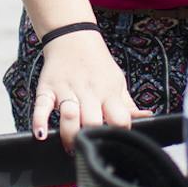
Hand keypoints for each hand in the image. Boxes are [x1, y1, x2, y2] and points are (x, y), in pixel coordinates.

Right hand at [33, 29, 151, 152]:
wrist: (73, 37)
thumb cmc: (98, 65)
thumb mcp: (117, 82)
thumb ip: (129, 105)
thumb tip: (147, 118)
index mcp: (108, 93)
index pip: (120, 118)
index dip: (120, 132)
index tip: (115, 143)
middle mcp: (88, 92)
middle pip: (92, 121)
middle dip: (90, 138)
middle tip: (88, 150)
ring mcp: (66, 89)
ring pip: (69, 115)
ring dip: (69, 134)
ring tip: (70, 147)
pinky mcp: (47, 88)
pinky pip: (42, 106)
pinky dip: (40, 120)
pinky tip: (41, 133)